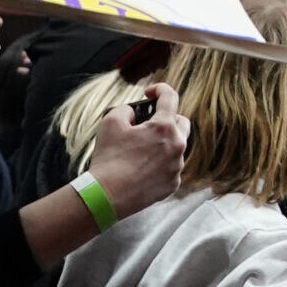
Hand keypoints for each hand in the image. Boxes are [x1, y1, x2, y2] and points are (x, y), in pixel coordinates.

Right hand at [88, 83, 190, 215]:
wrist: (105, 197)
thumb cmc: (108, 159)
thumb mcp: (110, 123)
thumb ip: (125, 109)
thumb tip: (133, 112)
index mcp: (164, 127)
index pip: (170, 98)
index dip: (160, 89)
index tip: (150, 92)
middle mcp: (177, 145)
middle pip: (181, 123)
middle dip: (167, 119)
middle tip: (148, 124)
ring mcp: (177, 166)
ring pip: (176, 147)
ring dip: (163, 144)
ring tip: (141, 150)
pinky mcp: (173, 184)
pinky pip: (171, 168)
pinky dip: (161, 165)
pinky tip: (142, 170)